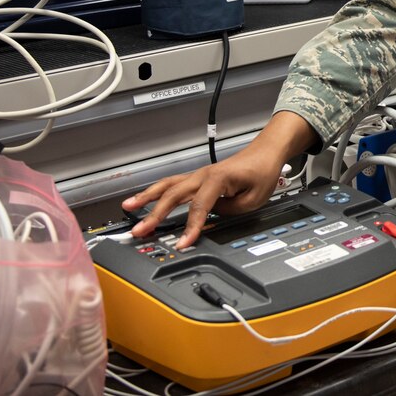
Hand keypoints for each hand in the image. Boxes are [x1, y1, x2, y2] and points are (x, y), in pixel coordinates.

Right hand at [122, 111, 316, 248]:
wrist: (266, 152)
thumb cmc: (261, 172)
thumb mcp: (253, 200)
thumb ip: (228, 211)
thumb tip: (209, 219)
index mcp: (218, 179)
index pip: (200, 206)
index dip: (191, 227)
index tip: (183, 243)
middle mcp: (204, 175)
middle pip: (174, 195)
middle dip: (155, 214)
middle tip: (139, 230)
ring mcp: (199, 175)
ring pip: (168, 185)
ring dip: (147, 197)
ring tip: (128, 208)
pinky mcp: (198, 179)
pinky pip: (172, 184)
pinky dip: (156, 192)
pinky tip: (144, 199)